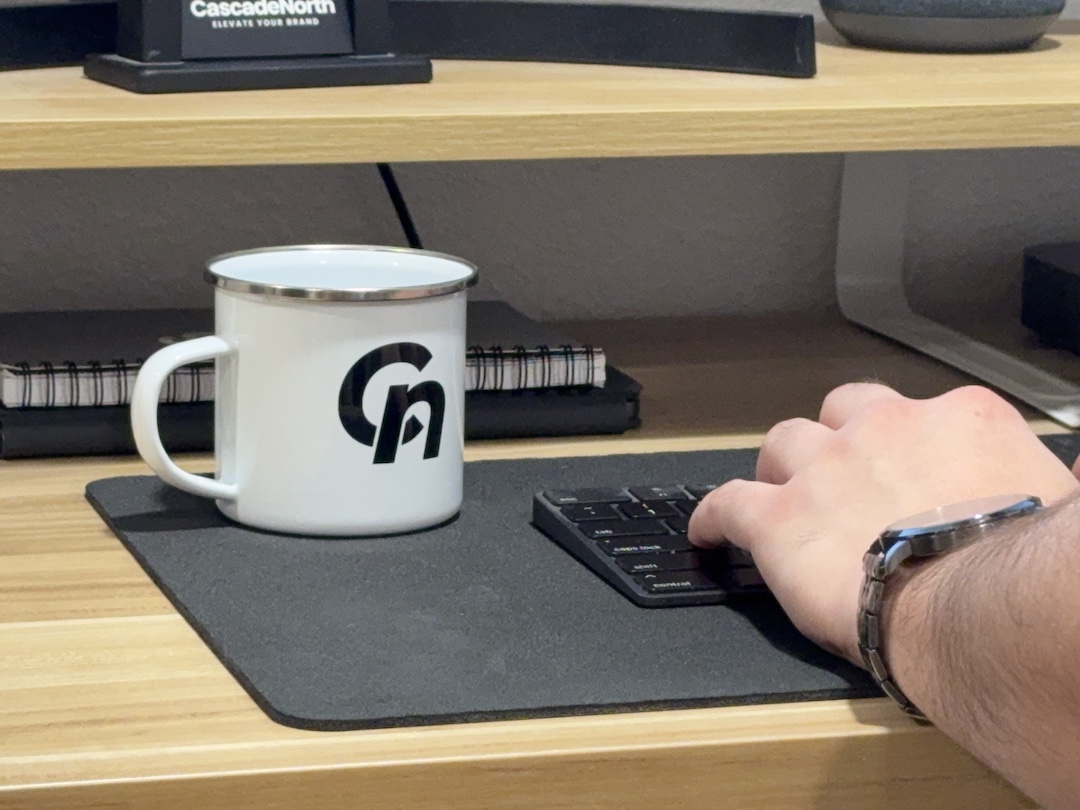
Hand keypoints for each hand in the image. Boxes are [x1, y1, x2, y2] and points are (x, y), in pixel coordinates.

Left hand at [687, 383, 1078, 664]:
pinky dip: (712, 516)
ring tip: (778, 495)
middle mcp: (887, 429)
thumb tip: (1078, 477)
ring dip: (780, 468)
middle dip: (836, 438)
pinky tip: (706, 531)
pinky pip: (727, 503)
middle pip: (841, 413)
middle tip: (837, 476)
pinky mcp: (780, 519)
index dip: (907, 443)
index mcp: (961, 421)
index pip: (923, 412)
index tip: (908, 470)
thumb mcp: (1067, 500)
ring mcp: (826, 470)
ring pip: (784, 444)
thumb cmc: (1028, 565)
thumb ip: (1060, 477)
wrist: (984, 606)